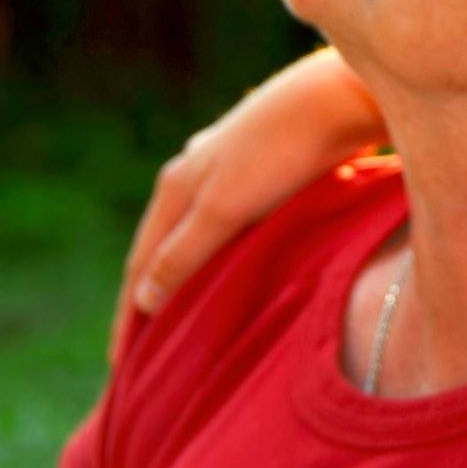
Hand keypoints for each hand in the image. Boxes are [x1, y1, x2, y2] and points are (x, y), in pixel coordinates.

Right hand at [109, 48, 385, 360]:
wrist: (343, 96)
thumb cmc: (285, 152)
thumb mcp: (226, 207)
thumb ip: (185, 253)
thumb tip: (143, 300)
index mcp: (176, 185)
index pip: (141, 265)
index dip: (129, 319)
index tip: (124, 371)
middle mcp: (196, 173)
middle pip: (163, 250)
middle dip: (152, 301)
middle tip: (147, 359)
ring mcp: (232, 167)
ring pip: (200, 236)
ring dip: (190, 277)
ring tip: (191, 324)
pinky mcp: (271, 167)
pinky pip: (235, 226)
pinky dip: (225, 257)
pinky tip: (241, 271)